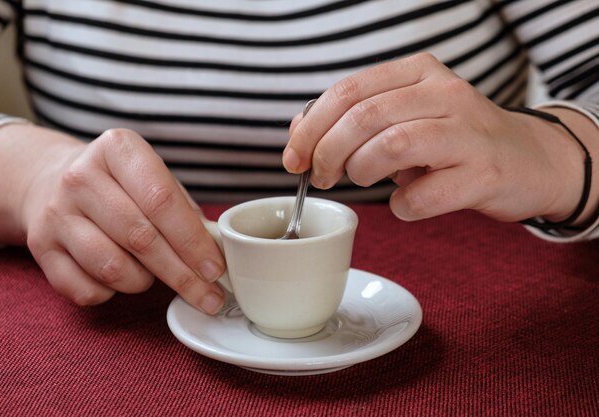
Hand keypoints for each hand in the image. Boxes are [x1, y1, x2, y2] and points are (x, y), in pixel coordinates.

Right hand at [21, 128, 225, 311]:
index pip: (162, 201)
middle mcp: (80, 177)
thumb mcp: (153, 177)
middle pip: (141, 238)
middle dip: (182, 275)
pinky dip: (112, 293)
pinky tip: (120, 278)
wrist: (49, 180)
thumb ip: (184, 210)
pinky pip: (87, 290)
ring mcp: (55, 213)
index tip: (215, 268)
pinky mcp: (40, 247)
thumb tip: (213, 251)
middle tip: (209, 296)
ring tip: (155, 276)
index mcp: (117, 149)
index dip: (193, 241)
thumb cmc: (119, 184)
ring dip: (145, 282)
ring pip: (113, 269)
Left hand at [284, 52, 588, 222]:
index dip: (310, 127)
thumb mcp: (402, 117)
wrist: (527, 159)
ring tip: (363, 181)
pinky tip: (406, 203)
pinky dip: (402, 206)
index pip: (347, 91)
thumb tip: (298, 132)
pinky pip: (423, 195)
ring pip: (392, 145)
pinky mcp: (485, 173)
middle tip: (322, 177)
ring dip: (362, 171)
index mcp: (418, 72)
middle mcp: (445, 93)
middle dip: (327, 153)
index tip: (293, 158)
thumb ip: (353, 119)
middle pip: (363, 117)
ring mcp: (469, 132)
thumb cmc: (451, 142)